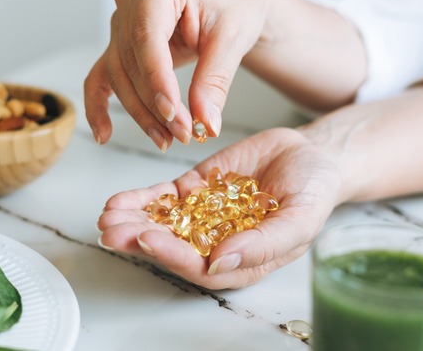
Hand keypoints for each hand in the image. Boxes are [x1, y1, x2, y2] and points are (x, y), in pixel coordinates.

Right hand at [84, 0, 271, 150]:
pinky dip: (99, 105)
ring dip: (141, 112)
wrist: (236, 2)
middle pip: (131, 60)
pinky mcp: (120, 42)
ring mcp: (122, 19)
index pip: (147, 35)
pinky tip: (105, 134)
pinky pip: (102, 75)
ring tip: (167, 139)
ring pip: (119, 74)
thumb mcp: (233, 40)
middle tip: (182, 134)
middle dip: (155, 103)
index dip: (156, 78)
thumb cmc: (236, 6)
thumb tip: (205, 123)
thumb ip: (214, 81)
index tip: (173, 113)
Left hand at [96, 127, 339, 288]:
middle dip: (139, 239)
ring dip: (132, 221)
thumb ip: (263, 244)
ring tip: (107, 216)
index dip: (172, 256)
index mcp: (241, 260)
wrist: (312, 155)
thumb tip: (221, 263)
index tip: (148, 240)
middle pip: (172, 247)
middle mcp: (217, 242)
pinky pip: (164, 198)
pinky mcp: (196, 190)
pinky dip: (141, 199)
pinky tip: (118, 201)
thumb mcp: (300, 218)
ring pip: (162, 223)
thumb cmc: (315, 192)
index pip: (200, 267)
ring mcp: (203, 215)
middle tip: (112, 231)